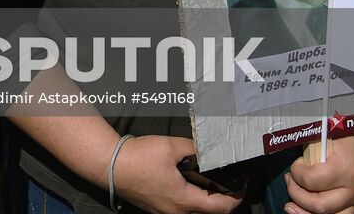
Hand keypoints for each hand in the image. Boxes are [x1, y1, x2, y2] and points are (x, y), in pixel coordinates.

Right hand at [113, 136, 242, 213]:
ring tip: (211, 180)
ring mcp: (165, 212)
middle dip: (224, 200)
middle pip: (210, 213)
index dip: (237, 197)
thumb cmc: (139, 157)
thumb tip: (208, 148)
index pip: (221, 208)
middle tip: (231, 182)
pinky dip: (192, 198)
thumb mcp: (171, 146)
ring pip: (195, 211)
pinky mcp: (157, 207)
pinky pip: (182, 208)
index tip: (243, 184)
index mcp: (184, 200)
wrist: (109, 165)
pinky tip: (189, 181)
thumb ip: (194, 147)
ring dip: (207, 200)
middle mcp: (177, 212)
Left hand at [283, 134, 353, 213]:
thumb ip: (309, 155)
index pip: (311, 180)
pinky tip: (303, 210)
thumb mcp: (324, 138)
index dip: (296, 173)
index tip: (295, 164)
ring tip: (290, 205)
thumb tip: (293, 171)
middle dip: (297, 195)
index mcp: (344, 168)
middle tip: (289, 181)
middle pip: (319, 205)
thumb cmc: (344, 136)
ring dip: (304, 212)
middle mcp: (352, 189)